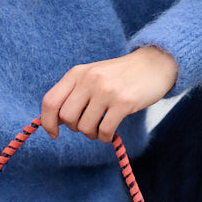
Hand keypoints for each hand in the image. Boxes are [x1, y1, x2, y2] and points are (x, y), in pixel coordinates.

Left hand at [40, 47, 178, 141]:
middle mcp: (89, 79)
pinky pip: (104, 131)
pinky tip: (110, 133)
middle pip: (66, 117)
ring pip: (85, 127)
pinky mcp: (124, 102)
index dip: (47, 122)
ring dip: (92, 134)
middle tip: (88, 125)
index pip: (50, 101)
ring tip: (101, 128)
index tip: (54, 133)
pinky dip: (105, 137)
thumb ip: (73, 94)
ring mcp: (106, 90)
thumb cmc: (120, 76)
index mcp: (77, 73)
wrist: (154, 64)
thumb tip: (54, 121)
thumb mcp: (92, 76)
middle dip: (75, 128)